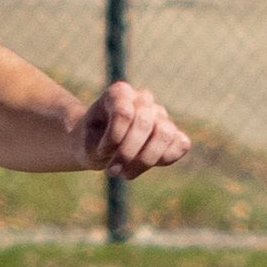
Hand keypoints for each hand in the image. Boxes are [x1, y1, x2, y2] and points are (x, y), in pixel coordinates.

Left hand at [75, 79, 190, 181]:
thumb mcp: (86, 143)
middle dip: (128, 153)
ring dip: (145, 160)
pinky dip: (165, 160)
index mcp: (120, 92)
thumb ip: (106, 143)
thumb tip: (132, 146)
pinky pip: (181, 144)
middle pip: (145, 123)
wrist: (96, 147)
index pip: (124, 113)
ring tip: (126, 174)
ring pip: (164, 134)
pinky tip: (143, 167)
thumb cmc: (91, 142)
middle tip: (112, 171)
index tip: (100, 150)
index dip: (114, 138)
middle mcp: (142, 99)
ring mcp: (160, 114)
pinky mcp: (172, 132)